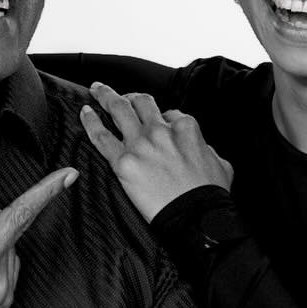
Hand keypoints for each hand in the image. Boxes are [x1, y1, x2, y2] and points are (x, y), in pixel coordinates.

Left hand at [79, 82, 232, 221]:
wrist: (195, 217)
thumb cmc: (210, 194)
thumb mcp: (220, 162)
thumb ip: (205, 147)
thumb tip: (199, 147)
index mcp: (185, 127)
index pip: (170, 113)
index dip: (163, 118)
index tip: (157, 124)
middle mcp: (161, 130)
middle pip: (141, 102)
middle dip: (129, 96)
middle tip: (119, 95)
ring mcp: (140, 144)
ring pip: (118, 109)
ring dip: (106, 96)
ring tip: (97, 90)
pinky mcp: (123, 162)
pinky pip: (101, 136)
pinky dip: (90, 121)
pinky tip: (85, 112)